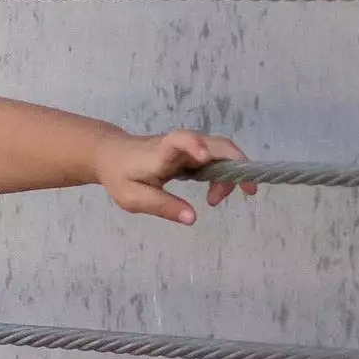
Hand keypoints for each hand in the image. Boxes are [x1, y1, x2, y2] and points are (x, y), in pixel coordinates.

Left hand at [95, 129, 256, 224]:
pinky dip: (224, 173)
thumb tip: (192, 218)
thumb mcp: (133, 198)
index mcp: (160, 152)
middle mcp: (179, 144)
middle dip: (236, 165)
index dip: (193, 144)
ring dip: (230, 173)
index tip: (203, 158)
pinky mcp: (192, 151)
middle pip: (217, 145)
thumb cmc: (120, 175)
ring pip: (221, 151)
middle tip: (246, 193)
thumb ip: (162, 206)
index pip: (178, 140)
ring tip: (216, 200)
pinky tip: (216, 193)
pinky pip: (216, 158)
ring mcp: (188, 146)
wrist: (112, 154)